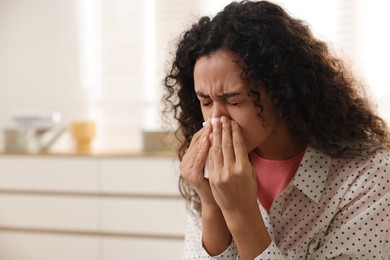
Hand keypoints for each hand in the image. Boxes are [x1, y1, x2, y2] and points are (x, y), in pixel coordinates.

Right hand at [179, 122, 215, 205]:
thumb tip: (218, 130)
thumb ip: (212, 150)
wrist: (217, 202)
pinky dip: (204, 149)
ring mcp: (186, 170)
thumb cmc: (219, 182)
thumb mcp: (215, 163)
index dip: (207, 130)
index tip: (215, 119)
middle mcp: (185, 163)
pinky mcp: (191, 176)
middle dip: (207, 130)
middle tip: (214, 119)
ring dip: (205, 136)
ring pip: (197, 149)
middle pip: (196, 143)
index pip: (198, 140)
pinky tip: (210, 140)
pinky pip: (198, 159)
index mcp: (189, 159)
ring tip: (213, 126)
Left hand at [208, 116, 270, 258]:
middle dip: (223, 130)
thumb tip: (237, 141)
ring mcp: (221, 175)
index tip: (233, 122)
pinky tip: (209, 138)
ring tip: (214, 124)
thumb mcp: (251, 173)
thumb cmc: (248, 190)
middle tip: (222, 118)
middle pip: (226, 145)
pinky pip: (211, 159)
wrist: (239, 210)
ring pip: (216, 150)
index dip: (235, 132)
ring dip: (215, 135)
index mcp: (244, 168)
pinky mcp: (213, 178)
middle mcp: (232, 170)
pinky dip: (210, 147)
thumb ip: (244, 158)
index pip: (238, 145)